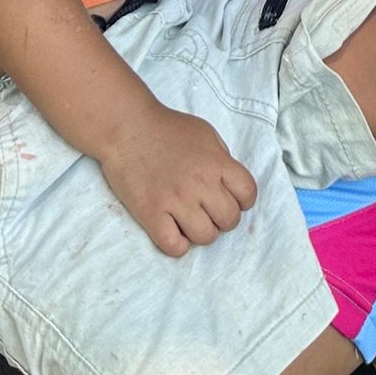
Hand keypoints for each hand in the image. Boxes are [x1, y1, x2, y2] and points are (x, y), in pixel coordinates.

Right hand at [97, 105, 257, 255]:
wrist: (127, 128)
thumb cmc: (167, 129)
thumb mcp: (205, 133)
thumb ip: (221, 158)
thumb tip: (229, 184)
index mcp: (216, 163)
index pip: (248, 193)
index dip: (243, 201)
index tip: (230, 199)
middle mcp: (200, 183)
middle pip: (230, 219)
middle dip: (223, 219)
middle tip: (208, 211)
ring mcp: (175, 201)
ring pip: (206, 236)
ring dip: (202, 232)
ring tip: (190, 220)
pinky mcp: (151, 214)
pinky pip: (174, 246)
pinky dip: (178, 245)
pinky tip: (173, 230)